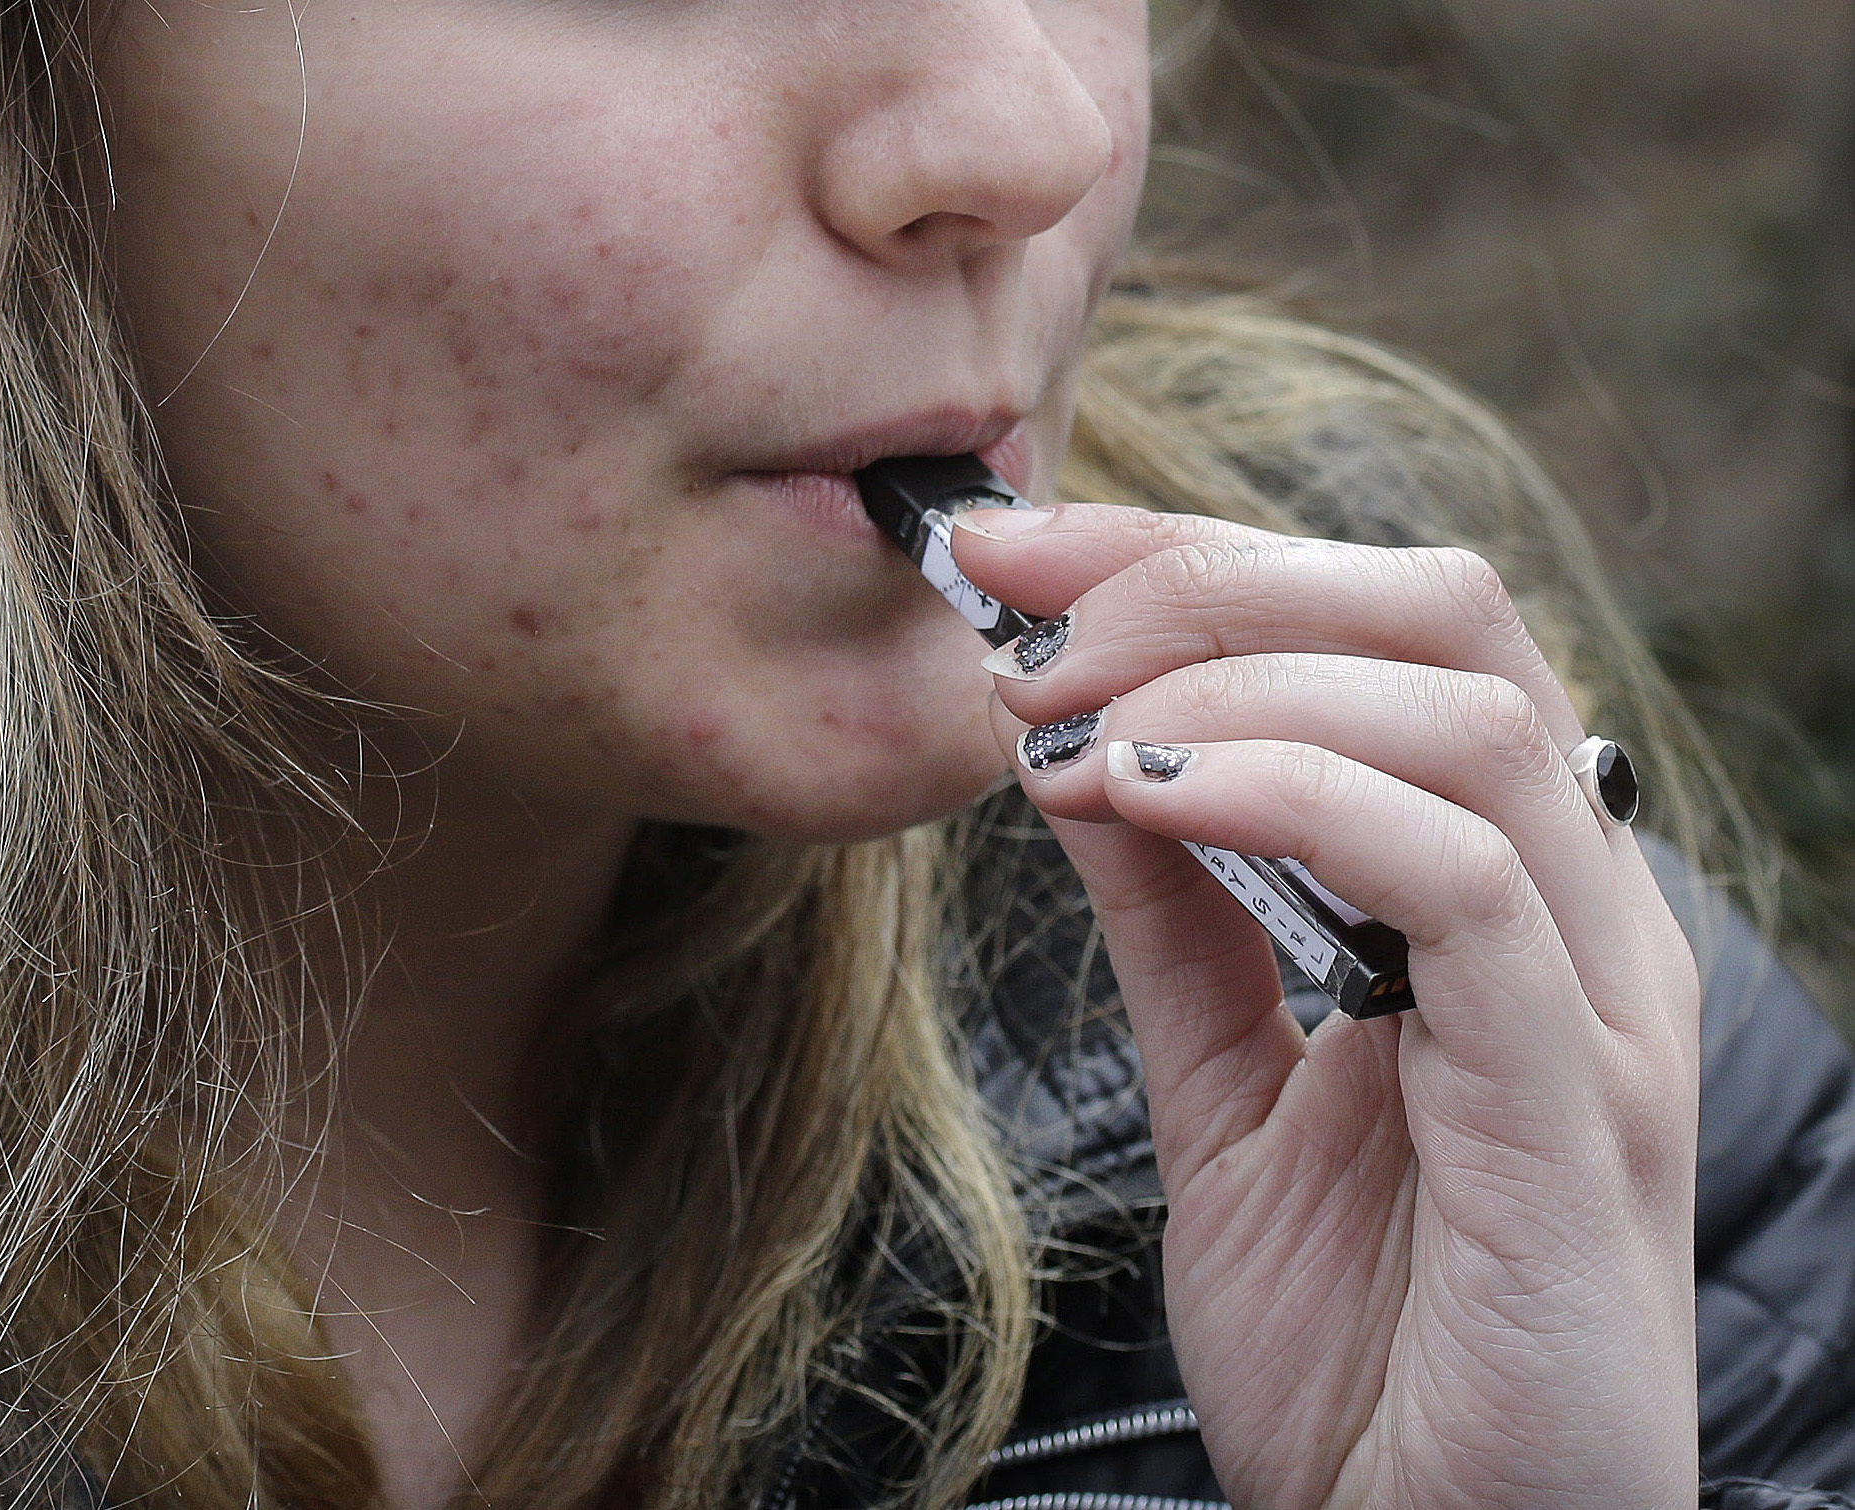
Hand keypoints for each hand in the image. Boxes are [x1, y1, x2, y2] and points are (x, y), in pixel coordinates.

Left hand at [954, 505, 1700, 1509]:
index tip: (1006, 556)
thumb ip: (1179, 920)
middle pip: (1439, 615)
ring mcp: (1595, 1000)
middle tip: (1016, 614)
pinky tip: (1137, 799)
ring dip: (1223, 678)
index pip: (1380, 629)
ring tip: (1058, 722)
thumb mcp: (1227, 1092)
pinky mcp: (1579, 1103)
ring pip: (1458, 712)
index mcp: (1498, 890)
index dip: (1190, 559)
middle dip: (1202, 575)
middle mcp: (1572, 912)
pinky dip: (1287, 796)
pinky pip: (1457, 877)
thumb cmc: (1358, 1342)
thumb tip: (1077, 749)